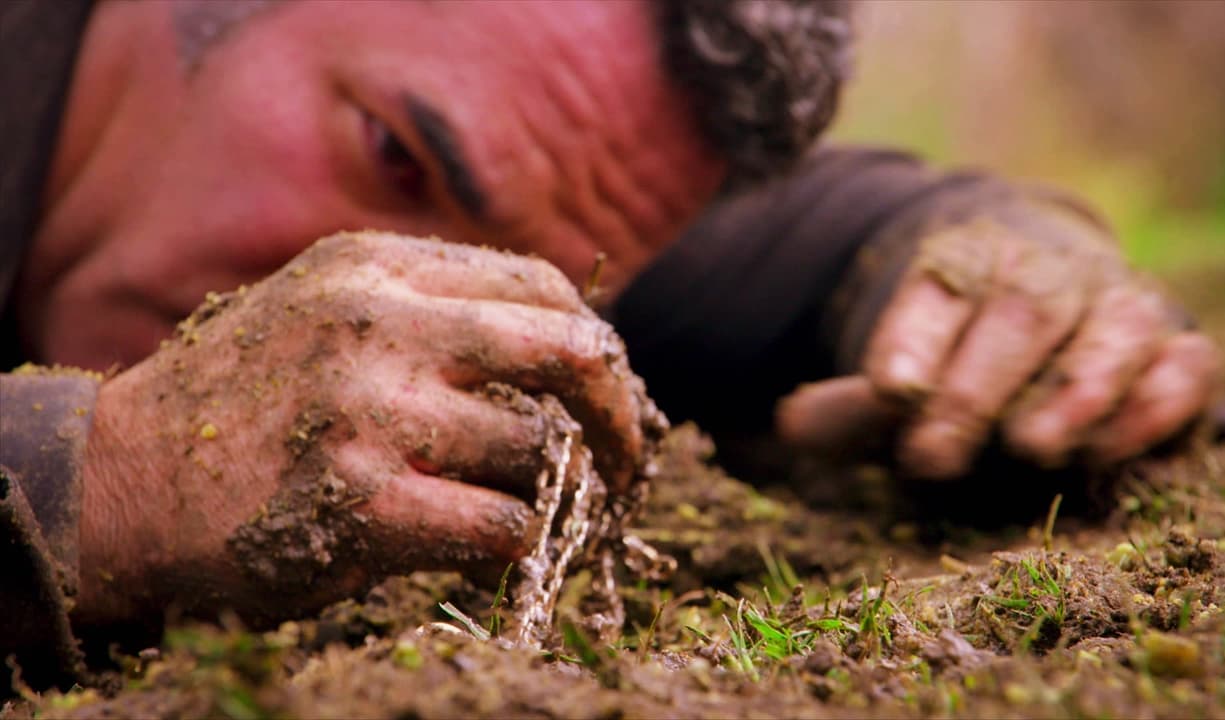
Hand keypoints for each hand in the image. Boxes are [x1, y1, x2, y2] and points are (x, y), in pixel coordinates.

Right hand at [76, 231, 661, 625]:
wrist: (122, 479)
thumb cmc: (243, 396)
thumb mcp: (324, 304)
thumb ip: (429, 305)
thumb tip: (567, 340)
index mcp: (375, 266)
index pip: (541, 285)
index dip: (595, 340)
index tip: (607, 386)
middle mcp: (378, 324)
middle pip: (568, 352)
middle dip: (617, 411)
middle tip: (628, 454)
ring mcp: (371, 412)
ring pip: (533, 451)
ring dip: (533, 490)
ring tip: (486, 501)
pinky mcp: (363, 503)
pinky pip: (502, 523)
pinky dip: (508, 540)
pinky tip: (470, 541)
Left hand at [777, 206, 1222, 478]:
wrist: (1057, 314)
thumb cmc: (963, 359)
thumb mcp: (906, 379)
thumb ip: (855, 408)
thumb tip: (791, 424)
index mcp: (966, 264)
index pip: (937, 287)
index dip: (911, 336)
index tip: (890, 390)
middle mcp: (1047, 272)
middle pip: (1020, 311)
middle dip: (976, 386)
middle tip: (933, 454)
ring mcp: (1117, 303)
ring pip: (1109, 327)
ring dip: (1074, 389)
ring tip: (1031, 446)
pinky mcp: (1174, 347)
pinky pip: (1181, 365)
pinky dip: (1152, 405)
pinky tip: (1106, 450)